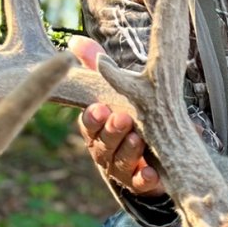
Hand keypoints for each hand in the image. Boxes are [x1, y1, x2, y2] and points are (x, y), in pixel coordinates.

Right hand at [69, 36, 163, 195]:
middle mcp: (103, 150)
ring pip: (118, 163)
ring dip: (128, 151)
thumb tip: (75, 41)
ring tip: (139, 140)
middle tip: (122, 118)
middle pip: (101, 144)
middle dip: (110, 131)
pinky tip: (151, 173)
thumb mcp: (116, 91)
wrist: (152, 156)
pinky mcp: (139, 183)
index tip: (100, 108)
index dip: (92, 117)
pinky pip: (139, 184)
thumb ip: (98, 67)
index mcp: (96, 128)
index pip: (88, 123)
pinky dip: (145, 179)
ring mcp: (120, 169)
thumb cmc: (129, 116)